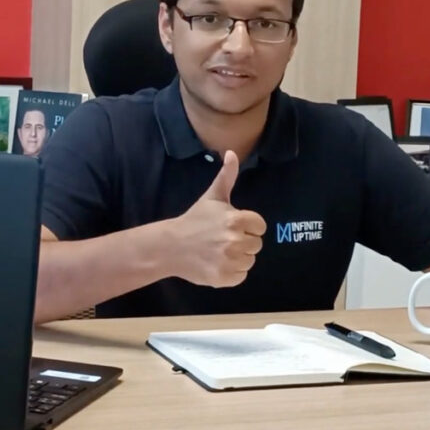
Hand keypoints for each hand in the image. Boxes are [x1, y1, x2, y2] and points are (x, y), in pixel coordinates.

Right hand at [166, 150, 266, 286]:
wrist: (170, 246)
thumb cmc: (194, 220)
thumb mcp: (212, 197)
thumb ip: (227, 176)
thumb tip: (232, 152)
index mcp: (236, 219)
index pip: (259, 226)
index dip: (248, 226)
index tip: (232, 226)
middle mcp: (234, 240)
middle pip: (256, 244)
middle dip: (243, 241)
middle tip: (223, 239)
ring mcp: (229, 260)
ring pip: (249, 261)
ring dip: (238, 258)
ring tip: (220, 251)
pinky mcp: (223, 277)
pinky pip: (241, 276)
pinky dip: (232, 272)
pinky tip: (218, 263)